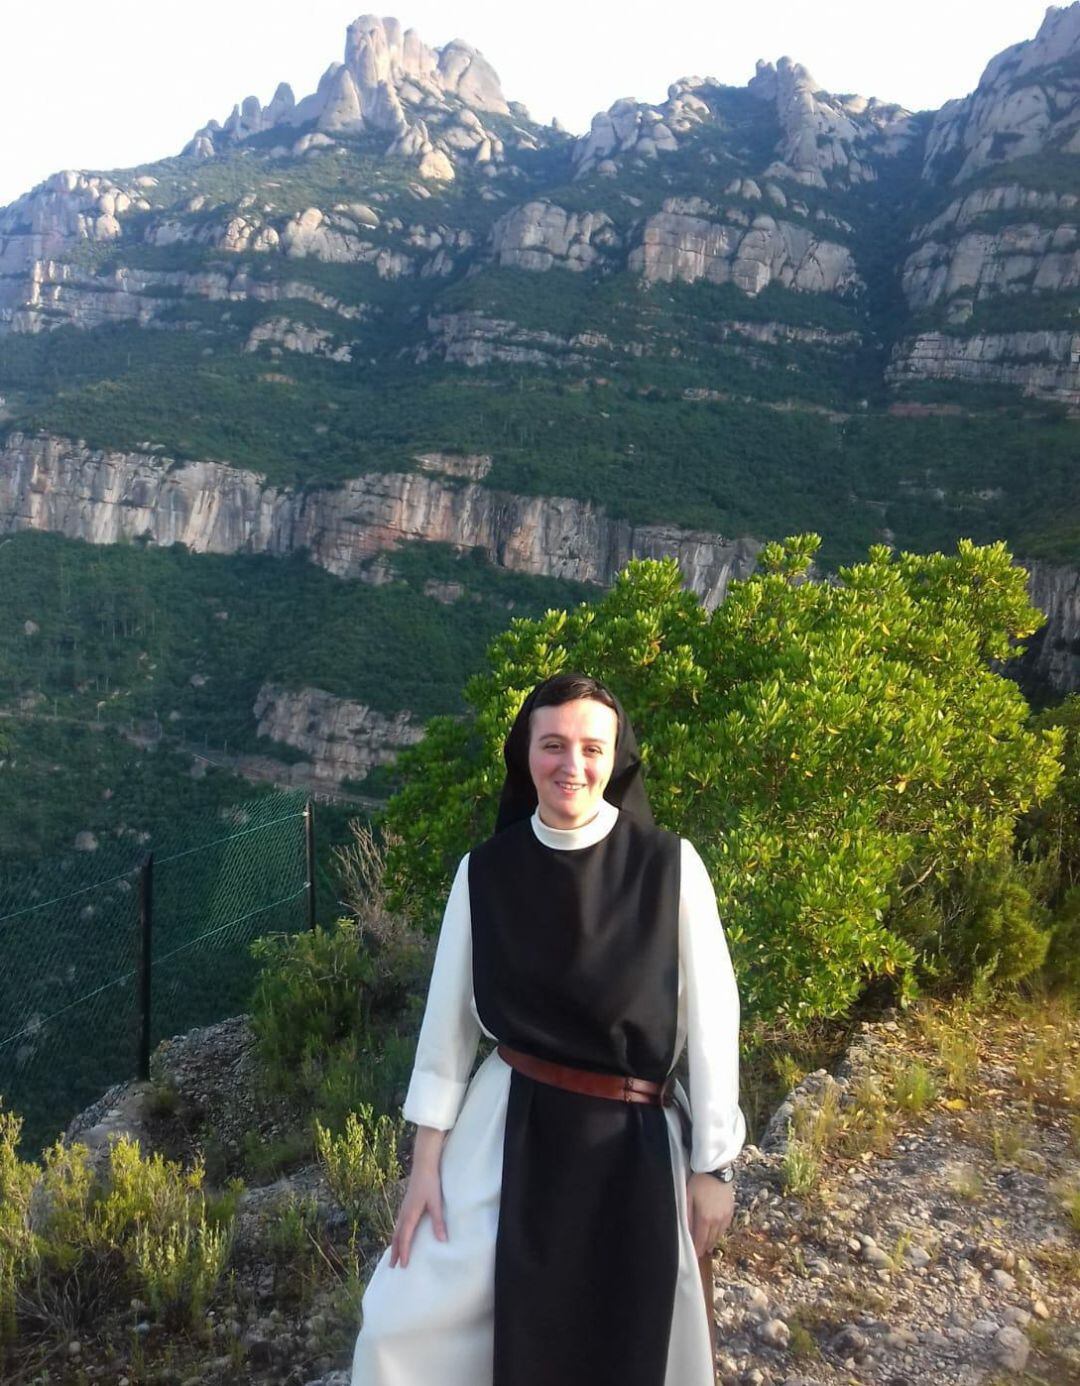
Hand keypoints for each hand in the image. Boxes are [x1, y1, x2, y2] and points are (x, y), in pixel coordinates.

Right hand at [389, 1127, 447, 1267]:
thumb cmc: (431, 1182)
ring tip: (394, 1255)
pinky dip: (397, 1234)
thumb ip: (438, 1221)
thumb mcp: (436, 1202)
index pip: (405, 1238)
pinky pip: (399, 1223)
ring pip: (396, 1230)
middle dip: (395, 1251)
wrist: (424, 1164)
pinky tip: (401, 1234)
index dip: (404, 1252)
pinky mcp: (406, 1204)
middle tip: (392, 1267)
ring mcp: (404, 1208)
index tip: (403, 1266)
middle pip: (397, 1236)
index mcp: (410, 1214)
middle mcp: (404, 1213)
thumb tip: (442, 1240)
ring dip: (395, 1243)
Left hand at [687, 1172, 734, 1257]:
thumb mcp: (688, 1197)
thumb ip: (687, 1216)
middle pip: (710, 1240)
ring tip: (707, 1246)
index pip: (701, 1240)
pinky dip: (720, 1232)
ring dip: (712, 1241)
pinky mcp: (731, 1210)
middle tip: (700, 1253)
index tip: (694, 1256)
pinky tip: (716, 1233)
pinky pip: (725, 1227)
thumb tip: (686, 1231)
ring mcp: (725, 1216)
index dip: (697, 1249)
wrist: (717, 1169)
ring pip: (719, 1234)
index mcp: (705, 1218)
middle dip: (704, 1247)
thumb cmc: (699, 1181)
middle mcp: (717, 1220)